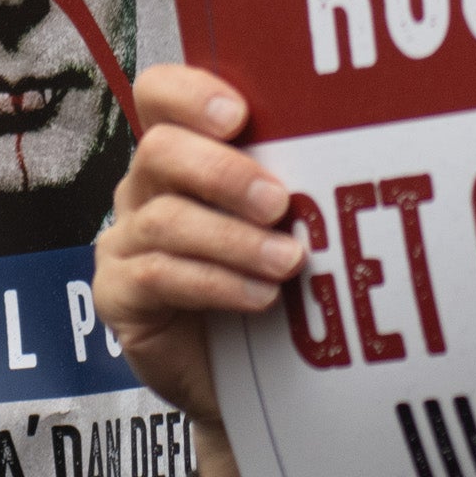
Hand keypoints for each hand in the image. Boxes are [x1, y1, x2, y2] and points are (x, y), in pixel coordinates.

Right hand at [91, 65, 294, 476]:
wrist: (257, 382)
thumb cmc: (275, 287)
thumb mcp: (286, 224)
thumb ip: (293, 180)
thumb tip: (356, 146)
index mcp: (182, 154)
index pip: (160, 94)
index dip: (191, 94)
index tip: (239, 115)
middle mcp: (144, 190)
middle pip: (160, 151)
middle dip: (224, 173)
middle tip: (279, 202)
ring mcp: (125, 242)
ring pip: (165, 220)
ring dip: (233, 239)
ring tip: (287, 262)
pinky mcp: (118, 296)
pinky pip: (156, 277)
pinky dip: (214, 283)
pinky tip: (259, 297)